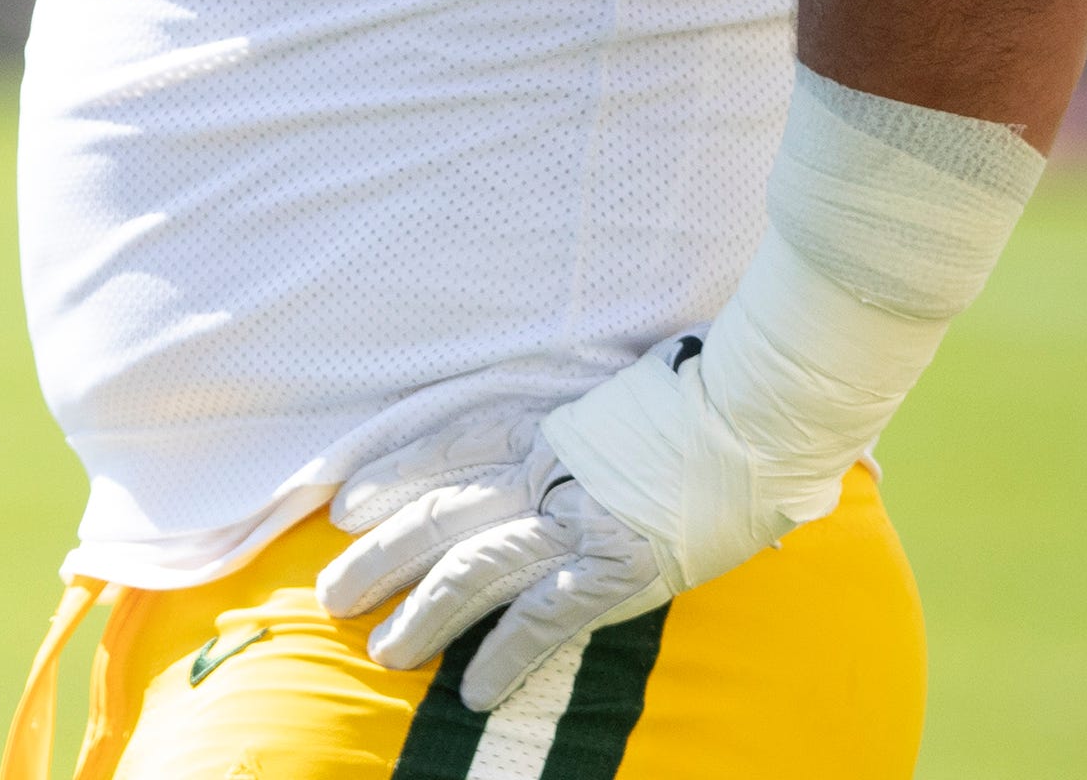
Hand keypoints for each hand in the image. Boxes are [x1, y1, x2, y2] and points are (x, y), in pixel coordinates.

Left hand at [317, 333, 841, 715]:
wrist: (755, 417)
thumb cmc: (691, 402)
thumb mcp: (602, 397)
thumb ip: (562, 427)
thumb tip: (542, 452)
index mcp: (533, 425)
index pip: (438, 448)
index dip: (386, 477)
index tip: (340, 504)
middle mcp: (537, 471)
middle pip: (435, 515)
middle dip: (377, 558)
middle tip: (331, 592)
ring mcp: (571, 521)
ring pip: (468, 570)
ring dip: (421, 617)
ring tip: (383, 653)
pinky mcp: (611, 569)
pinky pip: (539, 618)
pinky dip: (502, 655)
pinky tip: (471, 689)